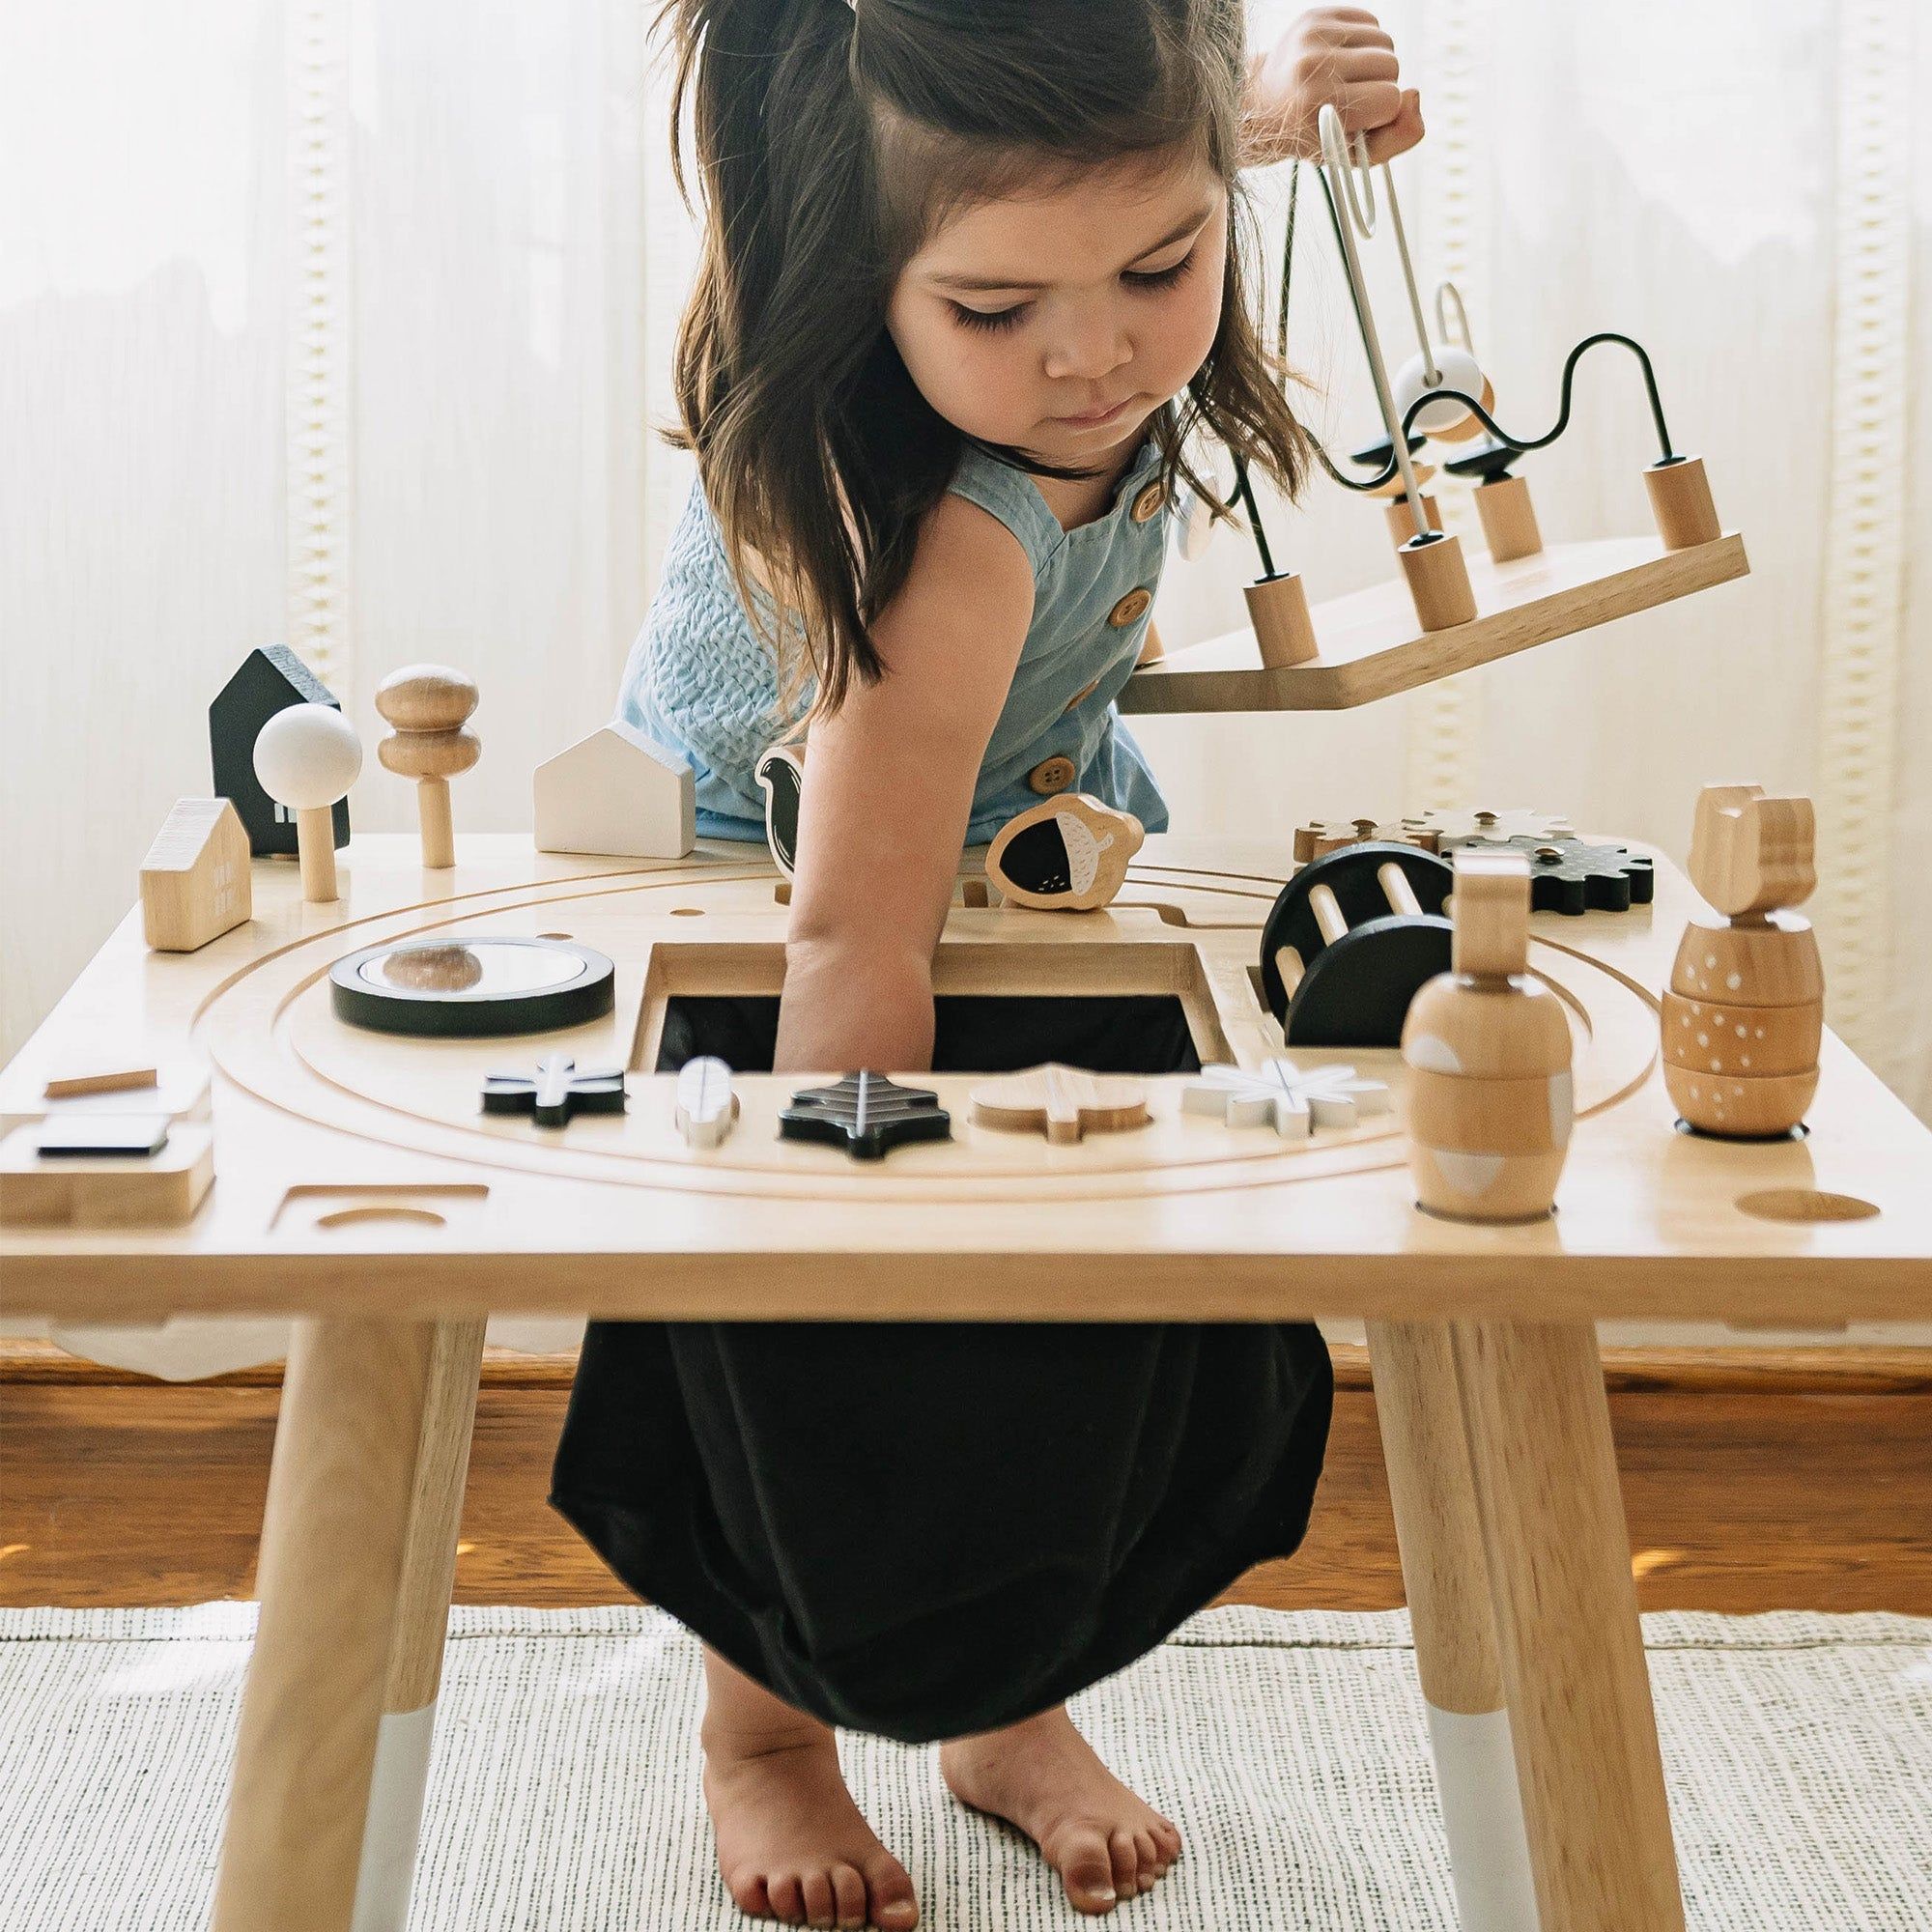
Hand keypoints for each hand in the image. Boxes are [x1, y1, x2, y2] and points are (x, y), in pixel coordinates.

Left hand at [1245, 7, 1424, 167]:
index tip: (1357, 120)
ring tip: (1347, 79)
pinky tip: (1344, 59)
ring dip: (1375, 63)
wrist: (1265, 106)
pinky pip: (1371, 22)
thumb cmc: (1313, 134)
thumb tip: (1414, 94)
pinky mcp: (1317, 14)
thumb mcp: (1353, 155)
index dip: (1381, 114)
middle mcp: (1313, 66)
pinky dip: (1366, 42)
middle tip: (1351, 98)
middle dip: (1381, 85)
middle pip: (1391, 65)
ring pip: (1385, 41)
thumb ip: (1397, 138)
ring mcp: (1313, 35)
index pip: (1390, 100)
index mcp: (1320, 106)